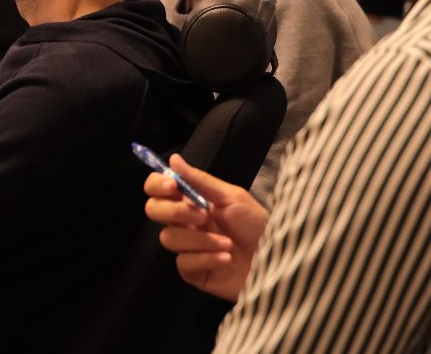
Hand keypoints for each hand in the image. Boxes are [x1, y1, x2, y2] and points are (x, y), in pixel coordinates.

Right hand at [143, 153, 268, 301]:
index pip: (158, 189)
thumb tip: (174, 159)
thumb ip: (200, 180)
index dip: (157, 185)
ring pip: (169, 238)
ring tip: (228, 243)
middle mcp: (186, 222)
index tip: (172, 186)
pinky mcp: (194, 272)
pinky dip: (206, 258)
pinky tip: (226, 258)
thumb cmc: (258, 225)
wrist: (277, 260)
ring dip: (200, 240)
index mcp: (192, 201)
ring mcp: (188, 247)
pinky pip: (184, 263)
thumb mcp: (232, 197)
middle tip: (202, 215)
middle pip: (153, 210)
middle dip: (173, 210)